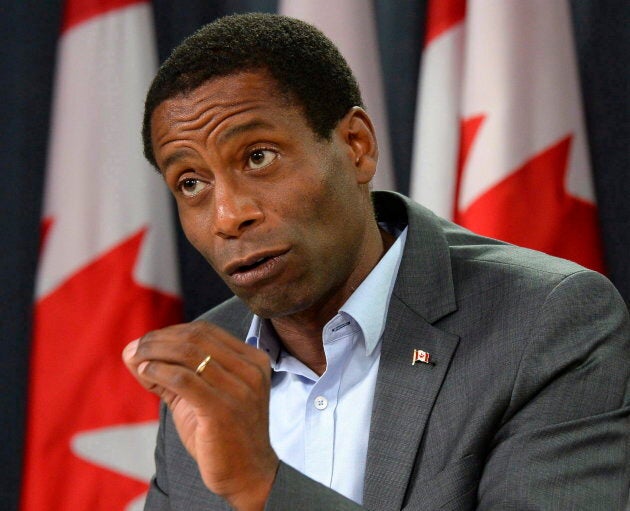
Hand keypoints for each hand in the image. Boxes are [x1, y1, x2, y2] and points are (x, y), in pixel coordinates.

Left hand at [123, 321, 278, 510]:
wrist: (248, 474)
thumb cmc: (223, 434)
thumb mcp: (202, 396)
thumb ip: (172, 373)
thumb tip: (132, 352)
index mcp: (252, 361)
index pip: (206, 331)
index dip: (171, 331)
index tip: (147, 342)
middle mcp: (251, 370)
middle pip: (196, 338)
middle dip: (158, 339)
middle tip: (134, 348)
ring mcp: (240, 389)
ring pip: (189, 354)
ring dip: (154, 352)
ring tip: (135, 359)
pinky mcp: (223, 409)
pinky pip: (184, 379)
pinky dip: (159, 371)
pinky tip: (145, 373)